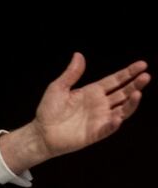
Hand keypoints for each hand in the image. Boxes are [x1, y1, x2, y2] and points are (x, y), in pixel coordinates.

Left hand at [1, 53, 149, 172]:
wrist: (41, 132)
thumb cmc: (49, 110)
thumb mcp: (58, 87)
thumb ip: (71, 74)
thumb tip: (78, 55)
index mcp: (92, 92)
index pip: (115, 80)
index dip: (128, 73)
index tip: (142, 65)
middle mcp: (100, 104)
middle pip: (123, 93)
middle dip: (135, 85)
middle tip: (146, 76)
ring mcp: (100, 118)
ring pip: (122, 109)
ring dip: (131, 102)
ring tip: (138, 93)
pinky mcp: (96, 133)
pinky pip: (109, 127)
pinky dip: (114, 123)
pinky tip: (118, 116)